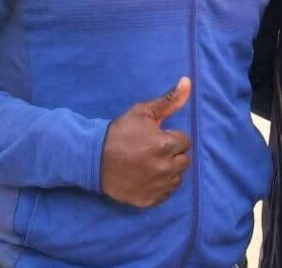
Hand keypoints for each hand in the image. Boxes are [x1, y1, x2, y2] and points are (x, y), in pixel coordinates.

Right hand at [100, 77, 192, 207]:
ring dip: (169, 170)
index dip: (172, 137)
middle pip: (184, 161)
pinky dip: (160, 186)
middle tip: (154, 150)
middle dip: (173, 154)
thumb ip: (169, 100)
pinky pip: (165, 194)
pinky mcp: (148, 200)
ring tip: (151, 163)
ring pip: (177, 178)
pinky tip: (147, 177)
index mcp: (166, 145)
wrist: (93, 158)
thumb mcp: (143, 112)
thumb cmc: (120, 132)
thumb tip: (188, 81)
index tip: (157, 137)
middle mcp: (165, 168)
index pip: (185, 142)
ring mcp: (157, 187)